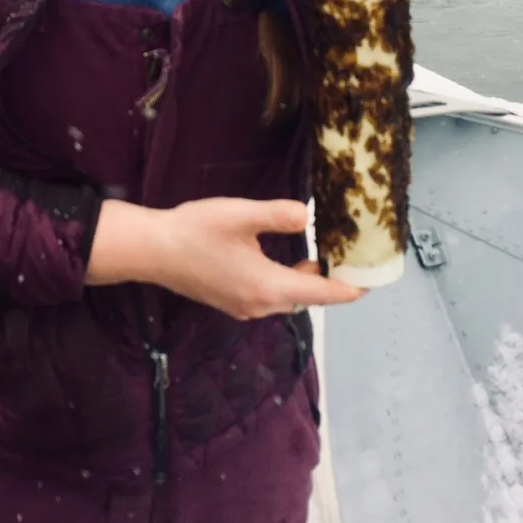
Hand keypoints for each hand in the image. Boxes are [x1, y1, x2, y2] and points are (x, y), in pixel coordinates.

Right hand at [118, 197, 364, 319]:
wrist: (151, 251)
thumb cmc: (196, 231)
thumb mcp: (242, 215)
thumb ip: (280, 215)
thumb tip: (307, 217)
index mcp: (268, 287)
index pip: (322, 294)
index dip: (348, 289)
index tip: (371, 283)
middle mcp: (259, 305)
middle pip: (305, 298)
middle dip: (327, 283)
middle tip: (345, 260)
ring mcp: (241, 307)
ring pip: (285, 298)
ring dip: (303, 282)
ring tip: (318, 258)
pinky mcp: (228, 302)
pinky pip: (267, 297)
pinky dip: (283, 283)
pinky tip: (281, 261)